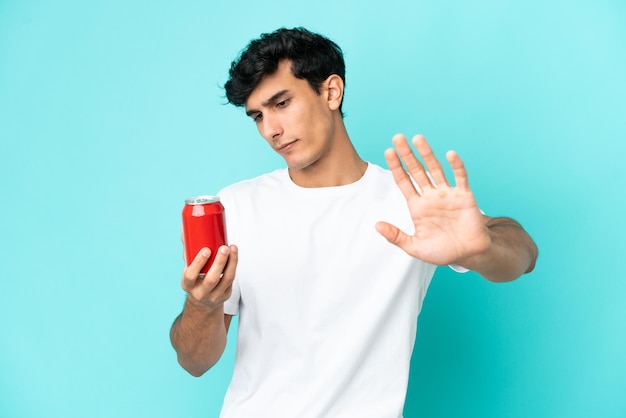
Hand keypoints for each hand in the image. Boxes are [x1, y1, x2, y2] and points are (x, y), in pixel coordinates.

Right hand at [181, 245, 237, 307]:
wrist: (202, 301)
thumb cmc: (195, 279)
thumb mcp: (188, 268)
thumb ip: (188, 250)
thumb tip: (184, 230)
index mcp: (187, 285)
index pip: (191, 276)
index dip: (199, 263)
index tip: (206, 250)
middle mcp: (200, 293)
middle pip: (212, 279)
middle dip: (219, 262)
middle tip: (224, 247)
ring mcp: (214, 295)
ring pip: (226, 279)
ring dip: (232, 262)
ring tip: (233, 248)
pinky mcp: (226, 294)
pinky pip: (232, 280)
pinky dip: (234, 265)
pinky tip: (234, 254)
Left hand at [375, 134, 490, 266]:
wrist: (469, 254)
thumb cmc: (442, 251)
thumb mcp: (414, 247)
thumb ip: (396, 236)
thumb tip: (376, 225)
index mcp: (417, 206)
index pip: (404, 181)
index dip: (396, 167)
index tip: (388, 152)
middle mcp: (431, 196)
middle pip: (416, 170)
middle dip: (407, 154)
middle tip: (398, 137)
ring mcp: (447, 194)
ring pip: (435, 169)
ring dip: (427, 154)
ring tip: (418, 138)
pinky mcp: (464, 196)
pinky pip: (460, 177)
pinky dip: (456, 165)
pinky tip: (449, 154)